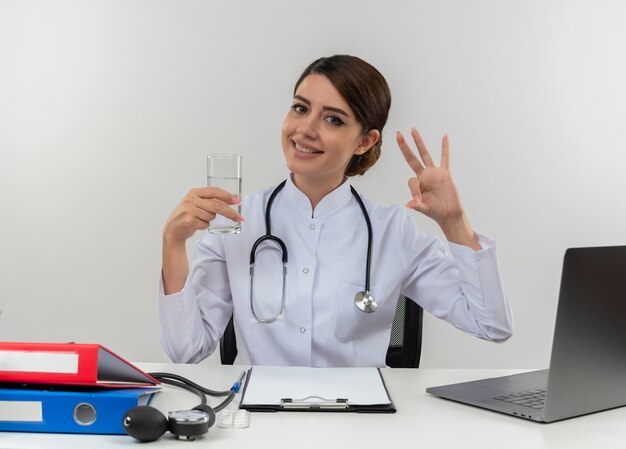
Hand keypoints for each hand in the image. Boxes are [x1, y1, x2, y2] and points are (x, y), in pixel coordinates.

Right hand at [163, 187, 242, 243]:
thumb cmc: (188, 215)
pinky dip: (204, 226)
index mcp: (194, 192)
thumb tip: (234, 199)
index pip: (214, 191)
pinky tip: (196, 224)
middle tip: (239, 217)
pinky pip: (206, 224)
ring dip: (209, 220)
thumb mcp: (197, 203)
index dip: (227, 196)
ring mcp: (189, 209)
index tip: (237, 201)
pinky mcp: (189, 220)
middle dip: (230, 212)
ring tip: (200, 219)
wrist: (173, 229)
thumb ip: (211, 200)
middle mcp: (191, 199)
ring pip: (212, 216)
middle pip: (217, 205)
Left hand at [396, 128, 479, 248]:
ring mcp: (434, 173)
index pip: (412, 181)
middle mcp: (424, 175)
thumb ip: (418, 205)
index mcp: (417, 184)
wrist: (449, 213)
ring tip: (413, 130)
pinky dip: (444, 148)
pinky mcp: (445, 173)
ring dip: (419, 142)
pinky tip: (444, 136)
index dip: (414, 191)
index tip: (418, 201)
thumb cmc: (436, 212)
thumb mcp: (425, 208)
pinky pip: (444, 158)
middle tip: (397, 134)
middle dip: (405, 146)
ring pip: (425, 154)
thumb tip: (409, 205)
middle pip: (411, 158)